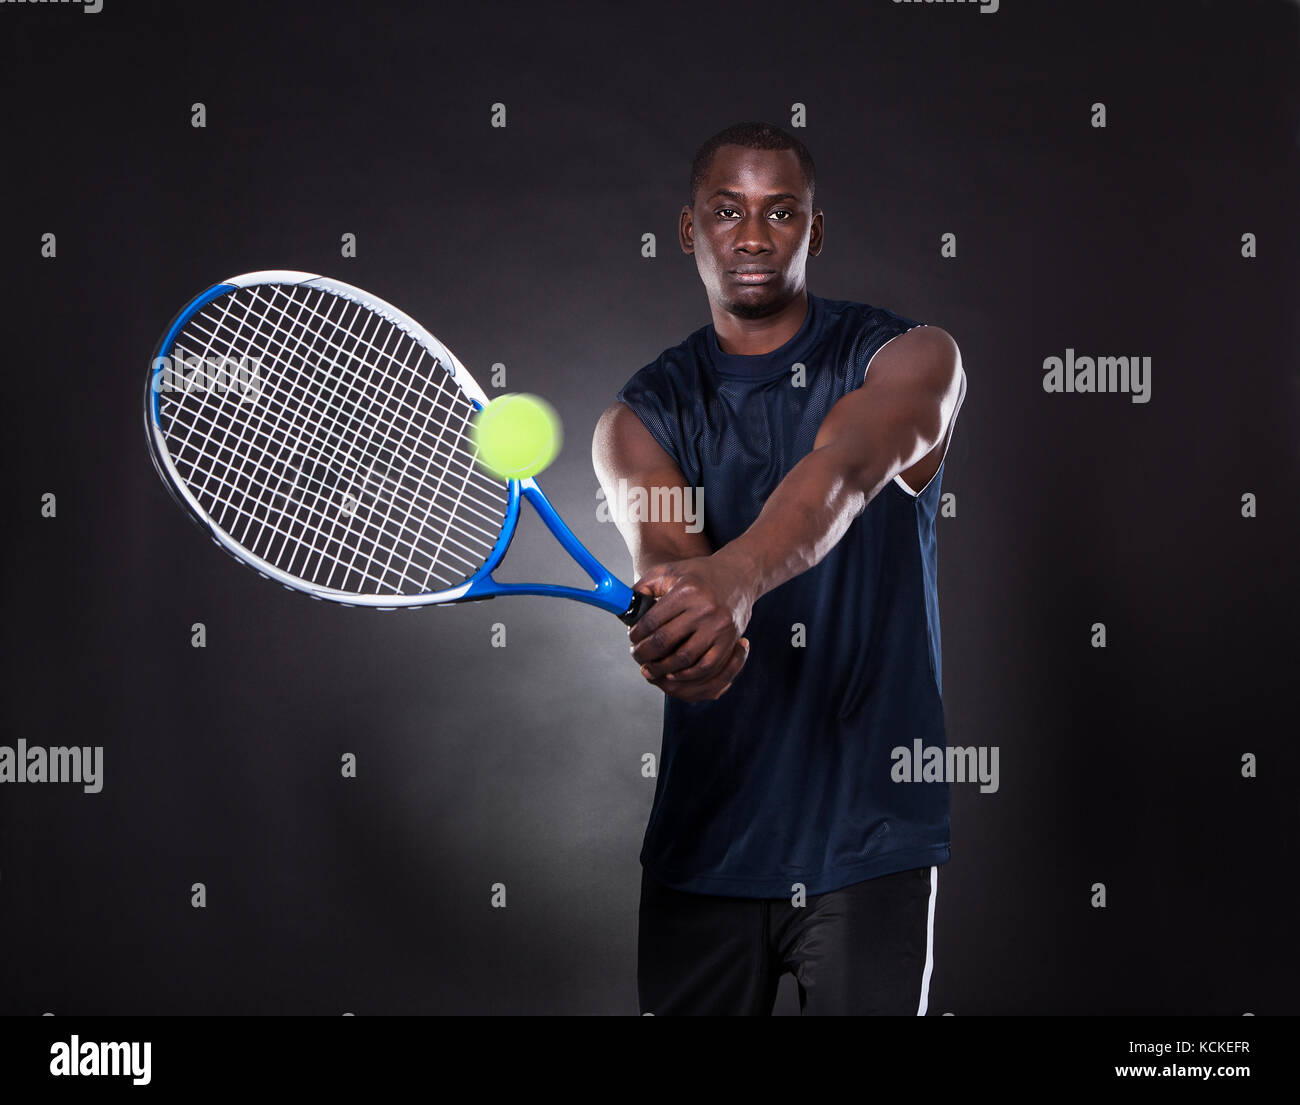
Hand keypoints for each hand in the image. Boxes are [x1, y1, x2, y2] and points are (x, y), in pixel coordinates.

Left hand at [628, 550, 755, 689]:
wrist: (739, 574)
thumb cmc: (699, 573)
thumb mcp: (669, 571)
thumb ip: (644, 586)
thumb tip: (624, 608)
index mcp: (686, 591)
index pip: (653, 620)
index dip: (637, 634)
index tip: (632, 638)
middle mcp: (704, 609)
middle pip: (665, 641)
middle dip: (644, 653)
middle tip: (637, 655)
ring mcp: (719, 627)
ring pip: (684, 658)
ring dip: (662, 668)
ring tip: (651, 668)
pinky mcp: (729, 640)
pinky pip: (706, 666)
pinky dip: (687, 674)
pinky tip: (674, 672)